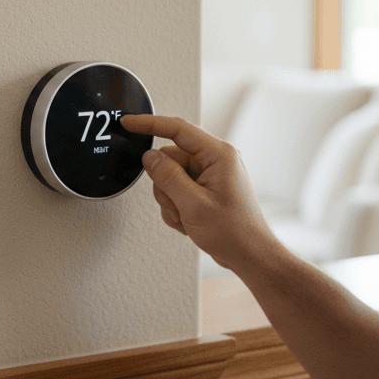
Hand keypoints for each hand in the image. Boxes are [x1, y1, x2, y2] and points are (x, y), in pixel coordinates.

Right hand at [120, 114, 275, 270]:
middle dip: (165, 186)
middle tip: (177, 206)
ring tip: (186, 217)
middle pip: (169, 159)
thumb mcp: (194, 205)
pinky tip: (189, 221)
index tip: (129, 123)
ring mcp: (210, 175)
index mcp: (218, 155)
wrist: (249, 255)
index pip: (177, 129)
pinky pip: (177, 190)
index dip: (150, 124)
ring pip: (170, 177)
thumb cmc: (235, 232)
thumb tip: (149, 157)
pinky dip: (176, 207)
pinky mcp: (205, 188)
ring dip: (171, 201)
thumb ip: (168, 177)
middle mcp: (215, 160)